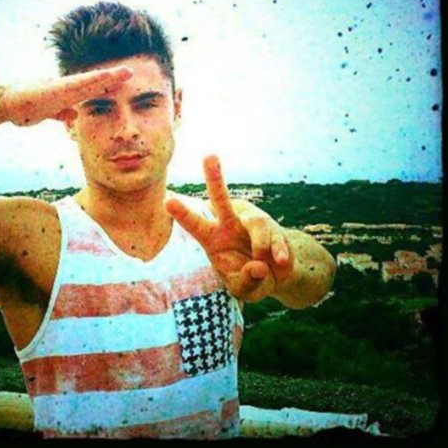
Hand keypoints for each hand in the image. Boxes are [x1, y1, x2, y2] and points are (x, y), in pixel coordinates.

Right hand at [2, 65, 132, 126]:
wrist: (6, 103)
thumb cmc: (23, 108)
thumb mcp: (48, 114)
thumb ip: (60, 113)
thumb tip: (72, 115)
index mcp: (65, 94)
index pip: (90, 90)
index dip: (107, 86)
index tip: (122, 83)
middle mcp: (67, 88)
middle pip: (95, 82)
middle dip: (113, 78)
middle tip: (131, 72)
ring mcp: (63, 87)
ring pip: (91, 80)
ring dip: (109, 76)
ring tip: (127, 72)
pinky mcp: (57, 88)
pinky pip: (79, 83)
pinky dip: (93, 79)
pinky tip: (106, 76)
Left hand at [165, 155, 293, 301]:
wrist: (278, 274)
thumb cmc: (250, 279)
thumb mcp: (244, 290)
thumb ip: (246, 281)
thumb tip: (257, 266)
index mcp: (212, 239)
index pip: (195, 225)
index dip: (182, 213)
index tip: (167, 199)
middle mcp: (229, 224)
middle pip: (221, 199)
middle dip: (215, 178)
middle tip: (210, 156)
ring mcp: (252, 222)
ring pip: (257, 224)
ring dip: (262, 248)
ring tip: (265, 264)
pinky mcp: (273, 226)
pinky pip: (276, 237)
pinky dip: (278, 254)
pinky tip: (280, 263)